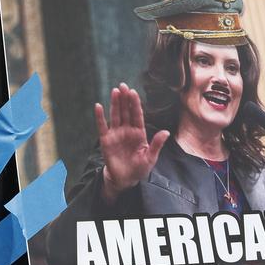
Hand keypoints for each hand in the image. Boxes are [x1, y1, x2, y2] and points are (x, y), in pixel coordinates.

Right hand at [96, 83, 169, 201]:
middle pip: (126, 111)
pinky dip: (100, 117)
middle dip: (124, 99)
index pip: (137, 115)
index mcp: (139, 133)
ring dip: (114, 103)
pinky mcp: (106, 140)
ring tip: (114, 91)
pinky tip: (98, 106)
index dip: (135, 104)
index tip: (133, 92)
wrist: (125, 179)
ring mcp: (116, 134)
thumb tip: (166, 132)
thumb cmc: (139, 169)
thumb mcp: (150, 158)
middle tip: (123, 85)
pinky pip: (102, 126)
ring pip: (115, 115)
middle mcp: (127, 130)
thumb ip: (157, 144)